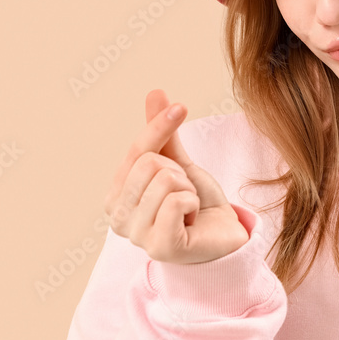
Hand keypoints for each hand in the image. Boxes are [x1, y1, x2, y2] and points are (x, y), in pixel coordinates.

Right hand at [104, 89, 248, 264]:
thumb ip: (161, 132)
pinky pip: (177, 201)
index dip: (161, 128)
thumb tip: (155, 92)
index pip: (137, 150)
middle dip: (180, 173)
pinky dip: (193, 203)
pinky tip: (191, 219)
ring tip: (188, 208)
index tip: (181, 108)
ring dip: (188, 190)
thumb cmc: (195, 201)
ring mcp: (136, 235)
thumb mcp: (178, 162)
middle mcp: (117, 218)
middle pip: (151, 164)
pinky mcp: (159, 247)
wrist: (223, 234)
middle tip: (185, 193)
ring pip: (166, 180)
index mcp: (114, 196)